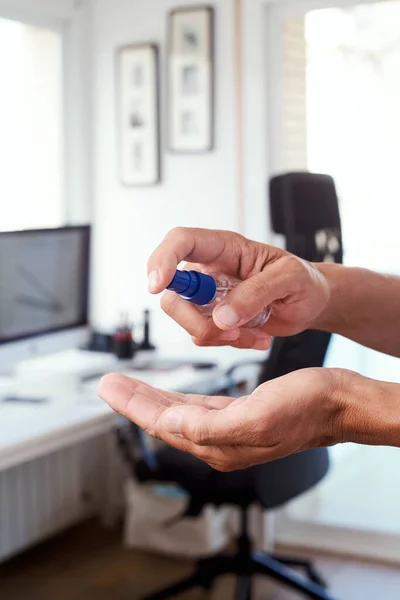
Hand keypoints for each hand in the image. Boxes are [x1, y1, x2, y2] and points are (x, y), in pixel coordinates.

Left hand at [98, 368, 346, 470]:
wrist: (336, 402)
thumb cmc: (305, 409)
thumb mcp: (255, 418)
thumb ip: (208, 427)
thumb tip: (169, 424)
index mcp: (219, 444)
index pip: (162, 424)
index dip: (133, 405)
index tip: (110, 388)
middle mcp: (220, 441)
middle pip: (164, 419)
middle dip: (135, 401)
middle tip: (110, 384)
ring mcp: (229, 428)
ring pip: (178, 413)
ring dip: (152, 398)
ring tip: (129, 385)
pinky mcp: (240, 413)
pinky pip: (198, 407)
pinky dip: (179, 398)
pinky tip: (171, 394)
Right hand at [147, 227, 329, 349]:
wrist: (310, 304)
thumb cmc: (302, 281)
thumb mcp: (290, 279)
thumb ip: (257, 293)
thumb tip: (223, 316)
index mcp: (225, 247)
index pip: (181, 241)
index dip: (162, 259)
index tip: (157, 285)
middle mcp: (209, 270)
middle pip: (173, 292)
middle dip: (194, 319)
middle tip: (229, 330)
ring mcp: (208, 296)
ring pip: (185, 319)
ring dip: (218, 335)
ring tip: (256, 333)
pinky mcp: (213, 318)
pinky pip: (203, 336)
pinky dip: (228, 343)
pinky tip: (254, 337)